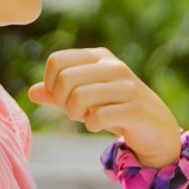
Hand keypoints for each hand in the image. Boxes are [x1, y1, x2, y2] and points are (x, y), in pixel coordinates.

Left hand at [29, 47, 180, 168]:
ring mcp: (127, 87)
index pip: (57, 61)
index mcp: (100, 57)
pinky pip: (97, 116)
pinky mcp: (135, 109)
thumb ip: (59, 94)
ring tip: (87, 118)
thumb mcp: (86, 99)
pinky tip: (98, 126)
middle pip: (64, 78)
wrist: (156, 130)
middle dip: (62, 101)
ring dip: (76, 115)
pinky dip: (91, 125)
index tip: (62, 99)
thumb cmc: (117, 111)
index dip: (50, 84)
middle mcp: (114, 66)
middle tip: (75, 112)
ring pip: (78, 97)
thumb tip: (32, 92)